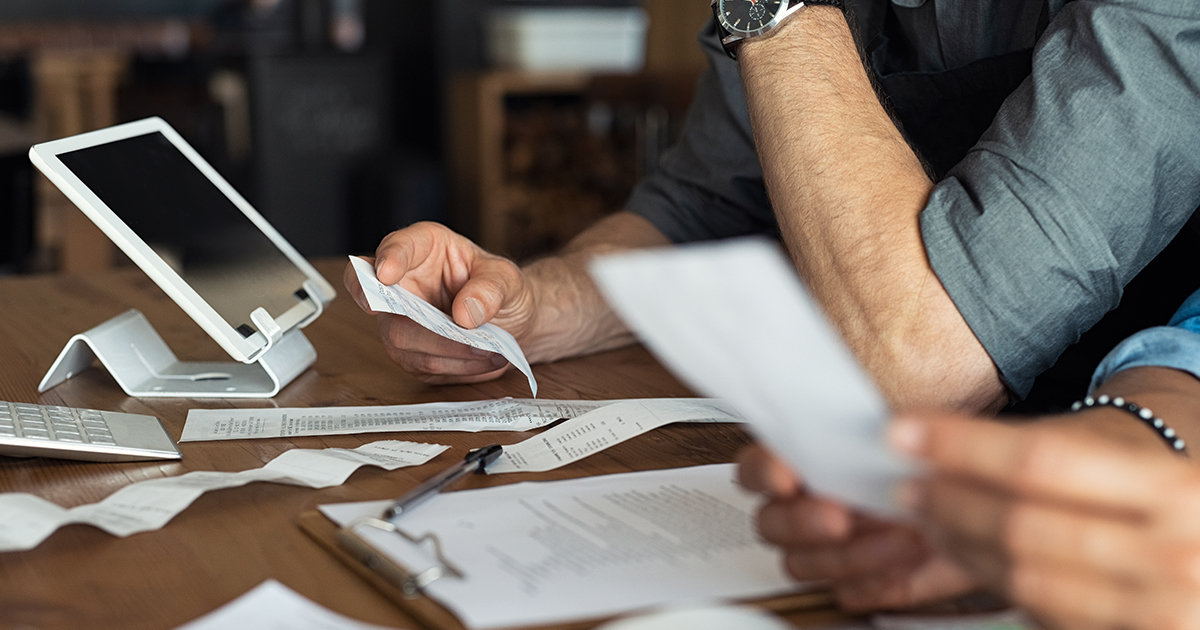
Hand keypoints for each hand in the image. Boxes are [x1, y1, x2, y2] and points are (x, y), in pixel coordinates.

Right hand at [343, 222, 537, 383]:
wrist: (512, 321)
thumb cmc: (502, 288)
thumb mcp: (507, 279)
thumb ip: (490, 289)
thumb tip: (465, 313)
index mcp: (422, 248)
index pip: (395, 247)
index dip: (388, 259)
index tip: (388, 275)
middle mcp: (402, 283)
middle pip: (387, 305)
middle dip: (427, 327)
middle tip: (469, 333)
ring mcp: (399, 321)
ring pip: (402, 343)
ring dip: (450, 352)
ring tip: (490, 351)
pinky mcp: (410, 354)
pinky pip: (423, 366)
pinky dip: (457, 368)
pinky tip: (484, 360)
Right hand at [736, 443, 978, 609]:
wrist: (978, 501)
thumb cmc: (933, 462)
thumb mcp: (912, 431)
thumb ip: (881, 430)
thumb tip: (874, 432)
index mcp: (804, 462)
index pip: (756, 468)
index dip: (764, 473)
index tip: (788, 477)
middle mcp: (805, 508)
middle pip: (770, 525)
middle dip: (803, 523)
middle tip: (840, 517)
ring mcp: (827, 549)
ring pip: (802, 565)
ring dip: (849, 555)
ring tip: (898, 535)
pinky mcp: (859, 582)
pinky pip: (846, 594)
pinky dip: (875, 581)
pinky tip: (904, 562)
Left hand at [891, 412, 1199, 628]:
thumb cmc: (1158, 481)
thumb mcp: (1125, 452)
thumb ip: (1043, 452)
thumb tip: (936, 446)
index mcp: (1173, 488)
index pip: (1041, 461)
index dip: (961, 446)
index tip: (905, 433)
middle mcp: (1177, 553)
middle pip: (1023, 527)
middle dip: (951, 503)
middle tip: (909, 485)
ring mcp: (1165, 610)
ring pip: (1027, 581)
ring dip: (963, 548)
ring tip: (932, 522)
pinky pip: (1049, 618)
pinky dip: (1001, 586)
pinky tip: (975, 559)